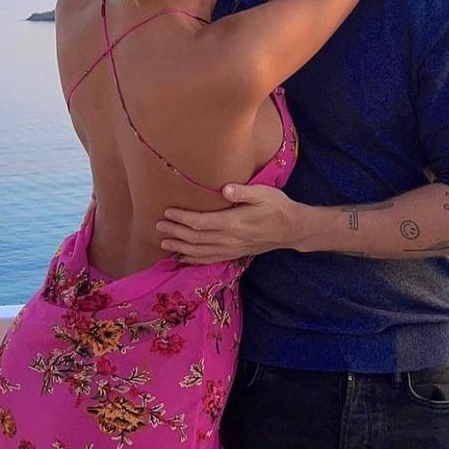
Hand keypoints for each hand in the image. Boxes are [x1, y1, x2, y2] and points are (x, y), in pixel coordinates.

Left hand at [155, 184, 304, 263]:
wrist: (291, 229)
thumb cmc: (276, 206)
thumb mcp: (263, 194)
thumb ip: (243, 192)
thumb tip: (225, 189)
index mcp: (233, 223)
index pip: (200, 223)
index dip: (182, 219)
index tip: (167, 213)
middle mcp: (229, 240)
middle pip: (196, 238)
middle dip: (175, 232)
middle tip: (158, 226)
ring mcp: (231, 249)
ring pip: (199, 251)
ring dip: (180, 247)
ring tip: (164, 242)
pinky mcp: (234, 254)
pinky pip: (209, 259)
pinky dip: (194, 259)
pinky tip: (183, 258)